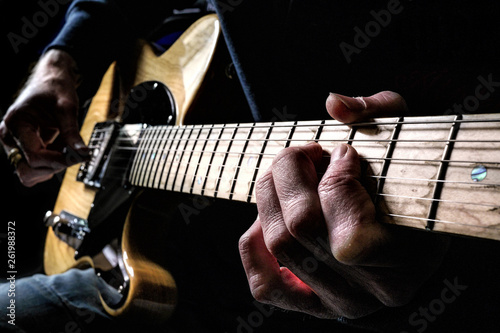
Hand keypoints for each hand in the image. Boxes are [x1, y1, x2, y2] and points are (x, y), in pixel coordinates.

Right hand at [0, 49, 88, 186]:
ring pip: (31, 171)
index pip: (34, 155)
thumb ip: (72, 132)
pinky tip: (63, 149)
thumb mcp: (67, 107)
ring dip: (52, 165)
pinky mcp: (24, 147)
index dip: (59, 160)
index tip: (80, 156)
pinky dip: (52, 162)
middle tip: (74, 153)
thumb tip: (83, 153)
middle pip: (28, 169)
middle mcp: (10, 135)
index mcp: (15, 123)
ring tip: (67, 148)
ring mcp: (15, 143)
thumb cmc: (55, 88)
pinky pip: (36, 165)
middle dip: (54, 165)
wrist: (51, 79)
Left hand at [239, 91, 449, 318]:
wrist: (407, 237)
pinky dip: (253, 243)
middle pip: (300, 230)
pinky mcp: (309, 304)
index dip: (336, 183)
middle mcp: (369, 293)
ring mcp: (337, 302)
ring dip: (271, 195)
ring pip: (278, 244)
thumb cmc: (408, 185)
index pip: (348, 237)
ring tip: (289, 175)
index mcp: (407, 261)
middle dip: (291, 174)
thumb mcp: (407, 141)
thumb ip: (378, 113)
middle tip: (304, 153)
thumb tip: (333, 104)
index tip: (342, 153)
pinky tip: (269, 216)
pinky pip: (263, 283)